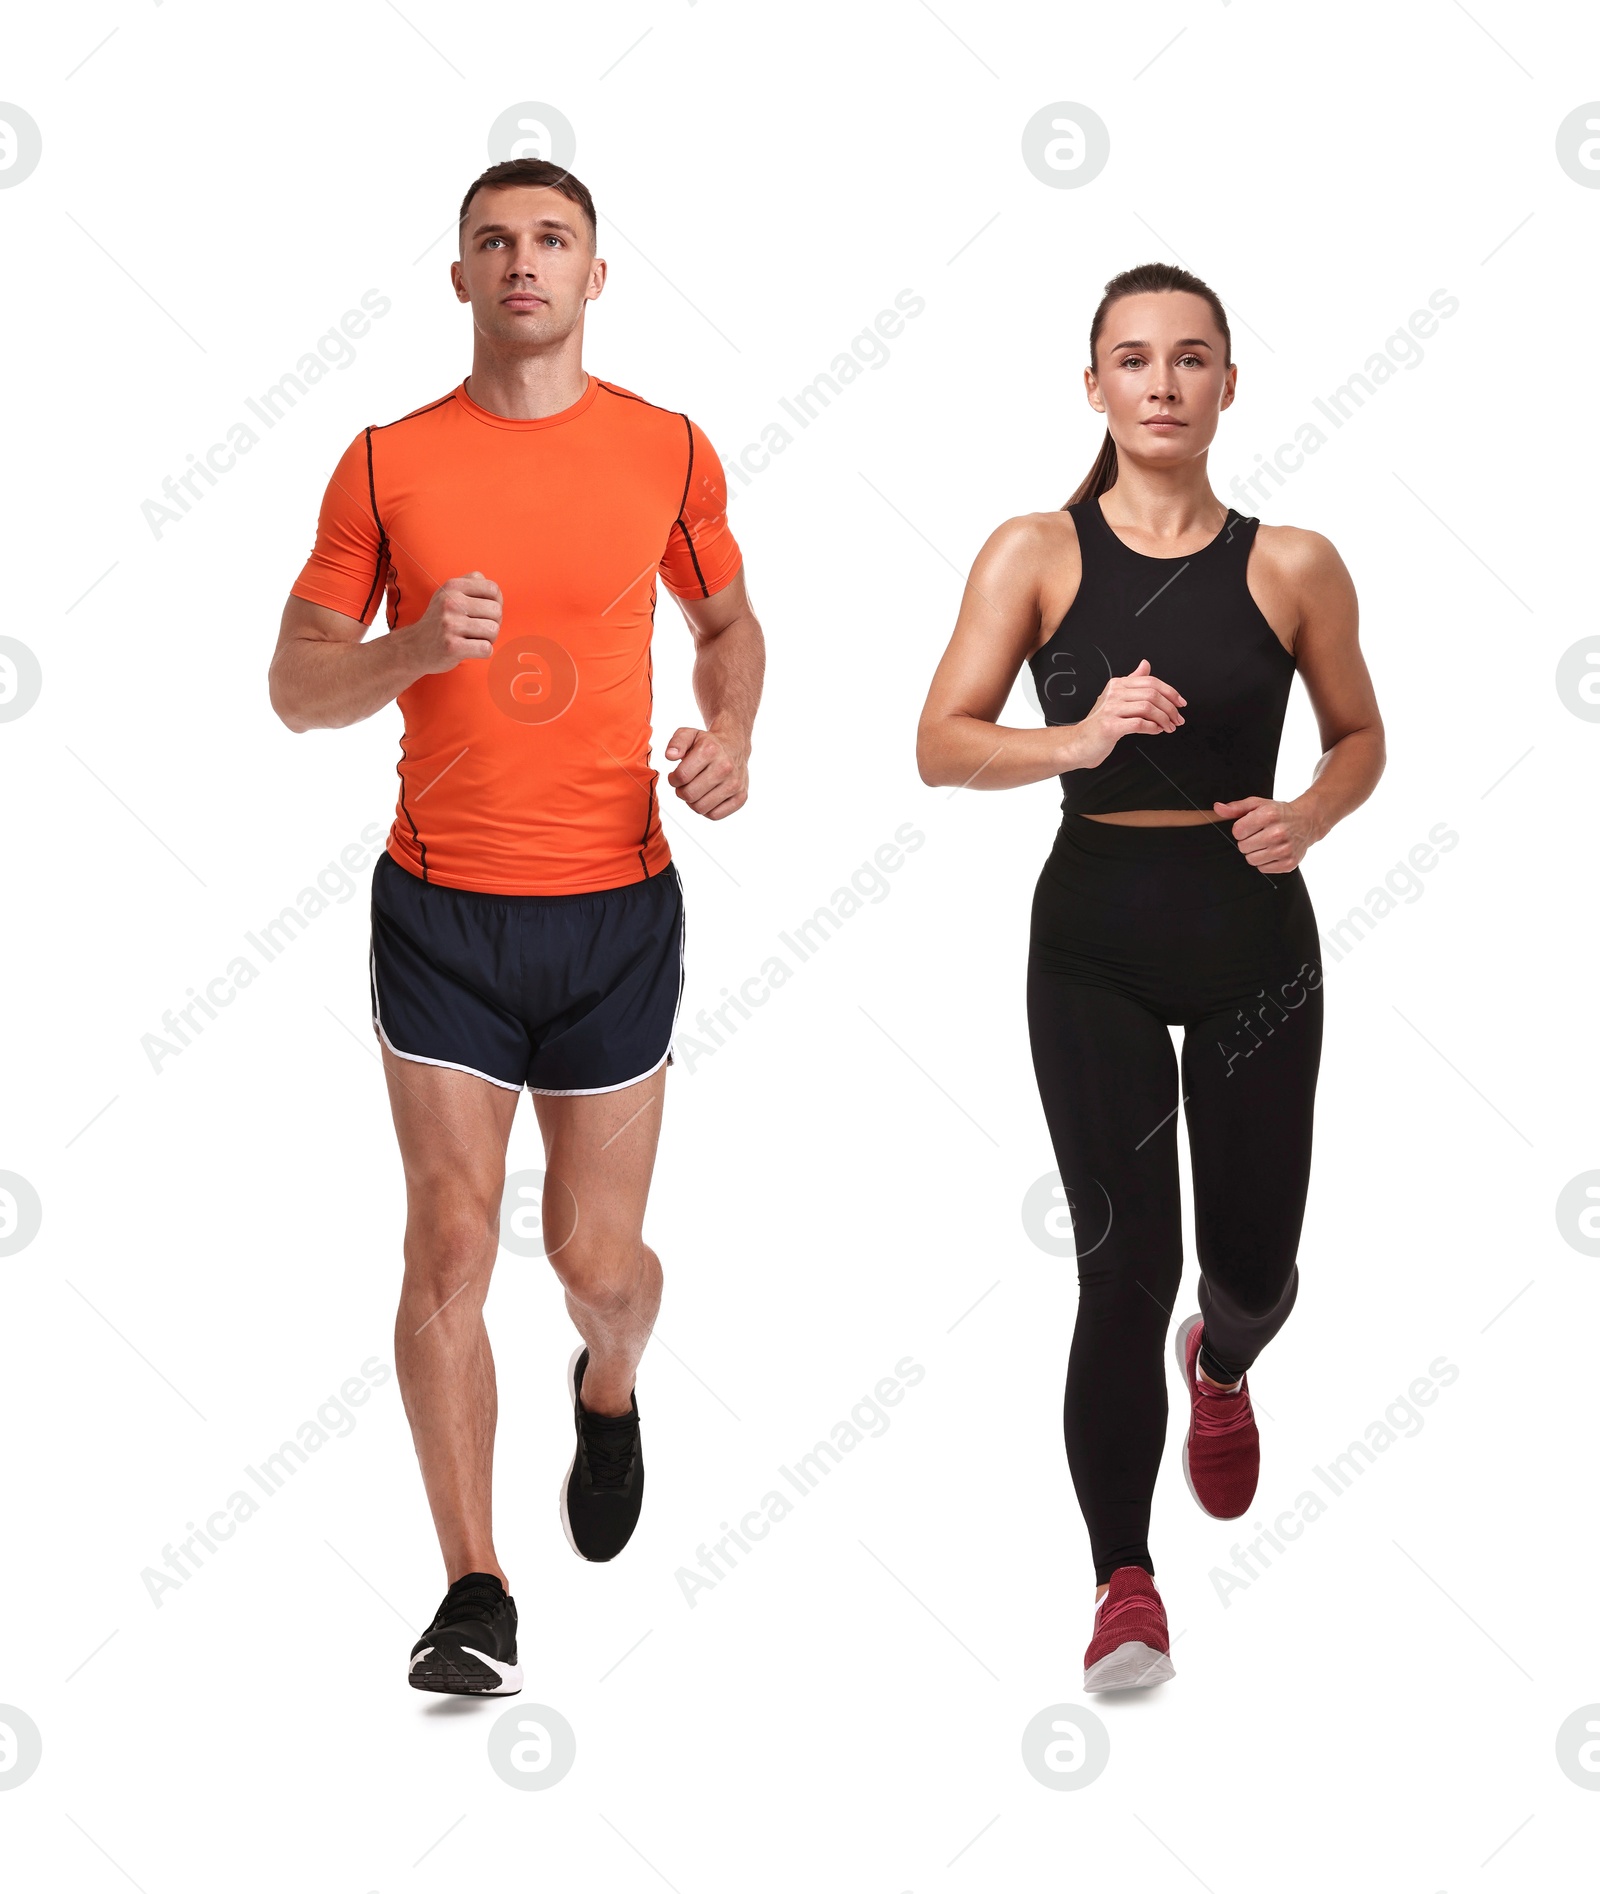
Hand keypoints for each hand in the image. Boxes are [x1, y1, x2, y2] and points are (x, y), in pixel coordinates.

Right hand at [397, 571, 501, 675]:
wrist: (414, 646)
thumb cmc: (441, 620)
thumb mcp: (450, 594)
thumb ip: (472, 583)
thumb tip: (495, 591)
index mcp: (453, 586)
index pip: (493, 589)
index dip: (496, 603)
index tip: (484, 612)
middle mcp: (450, 602)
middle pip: (496, 611)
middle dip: (494, 622)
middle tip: (478, 629)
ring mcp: (450, 624)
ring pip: (493, 630)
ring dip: (489, 638)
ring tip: (473, 638)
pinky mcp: (452, 646)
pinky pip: (486, 649)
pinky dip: (484, 652)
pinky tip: (471, 649)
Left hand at [664, 724, 748, 818]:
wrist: (735, 747)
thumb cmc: (708, 744)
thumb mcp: (689, 735)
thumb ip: (676, 742)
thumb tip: (670, 756)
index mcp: (710, 750)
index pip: (681, 776)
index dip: (673, 779)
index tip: (675, 776)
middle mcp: (725, 767)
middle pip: (689, 794)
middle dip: (681, 791)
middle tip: (685, 785)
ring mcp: (735, 784)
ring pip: (700, 807)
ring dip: (692, 802)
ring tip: (695, 790)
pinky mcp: (741, 797)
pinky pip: (714, 815)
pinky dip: (706, 810)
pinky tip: (706, 797)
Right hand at [1068, 659, 1185, 769]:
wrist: (1079, 743)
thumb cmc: (1099, 724)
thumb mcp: (1115, 698)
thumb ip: (1132, 681)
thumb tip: (1145, 665)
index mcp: (1117, 685)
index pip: (1151, 682)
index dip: (1170, 692)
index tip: (1181, 703)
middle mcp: (1114, 694)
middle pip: (1152, 694)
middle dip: (1170, 708)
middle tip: (1177, 719)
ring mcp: (1111, 709)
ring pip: (1148, 708)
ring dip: (1164, 719)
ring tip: (1169, 727)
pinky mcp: (1110, 726)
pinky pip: (1139, 723)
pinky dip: (1152, 728)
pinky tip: (1156, 731)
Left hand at [1213, 796, 1314, 872]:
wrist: (1307, 821)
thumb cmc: (1278, 813)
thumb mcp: (1258, 804)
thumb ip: (1236, 808)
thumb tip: (1217, 808)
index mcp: (1269, 815)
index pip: (1237, 831)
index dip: (1241, 829)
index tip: (1251, 826)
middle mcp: (1278, 832)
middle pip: (1243, 847)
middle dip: (1247, 841)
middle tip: (1260, 835)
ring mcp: (1285, 849)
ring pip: (1251, 860)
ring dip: (1255, 853)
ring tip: (1266, 843)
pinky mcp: (1289, 863)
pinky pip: (1262, 869)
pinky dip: (1265, 862)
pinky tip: (1273, 851)